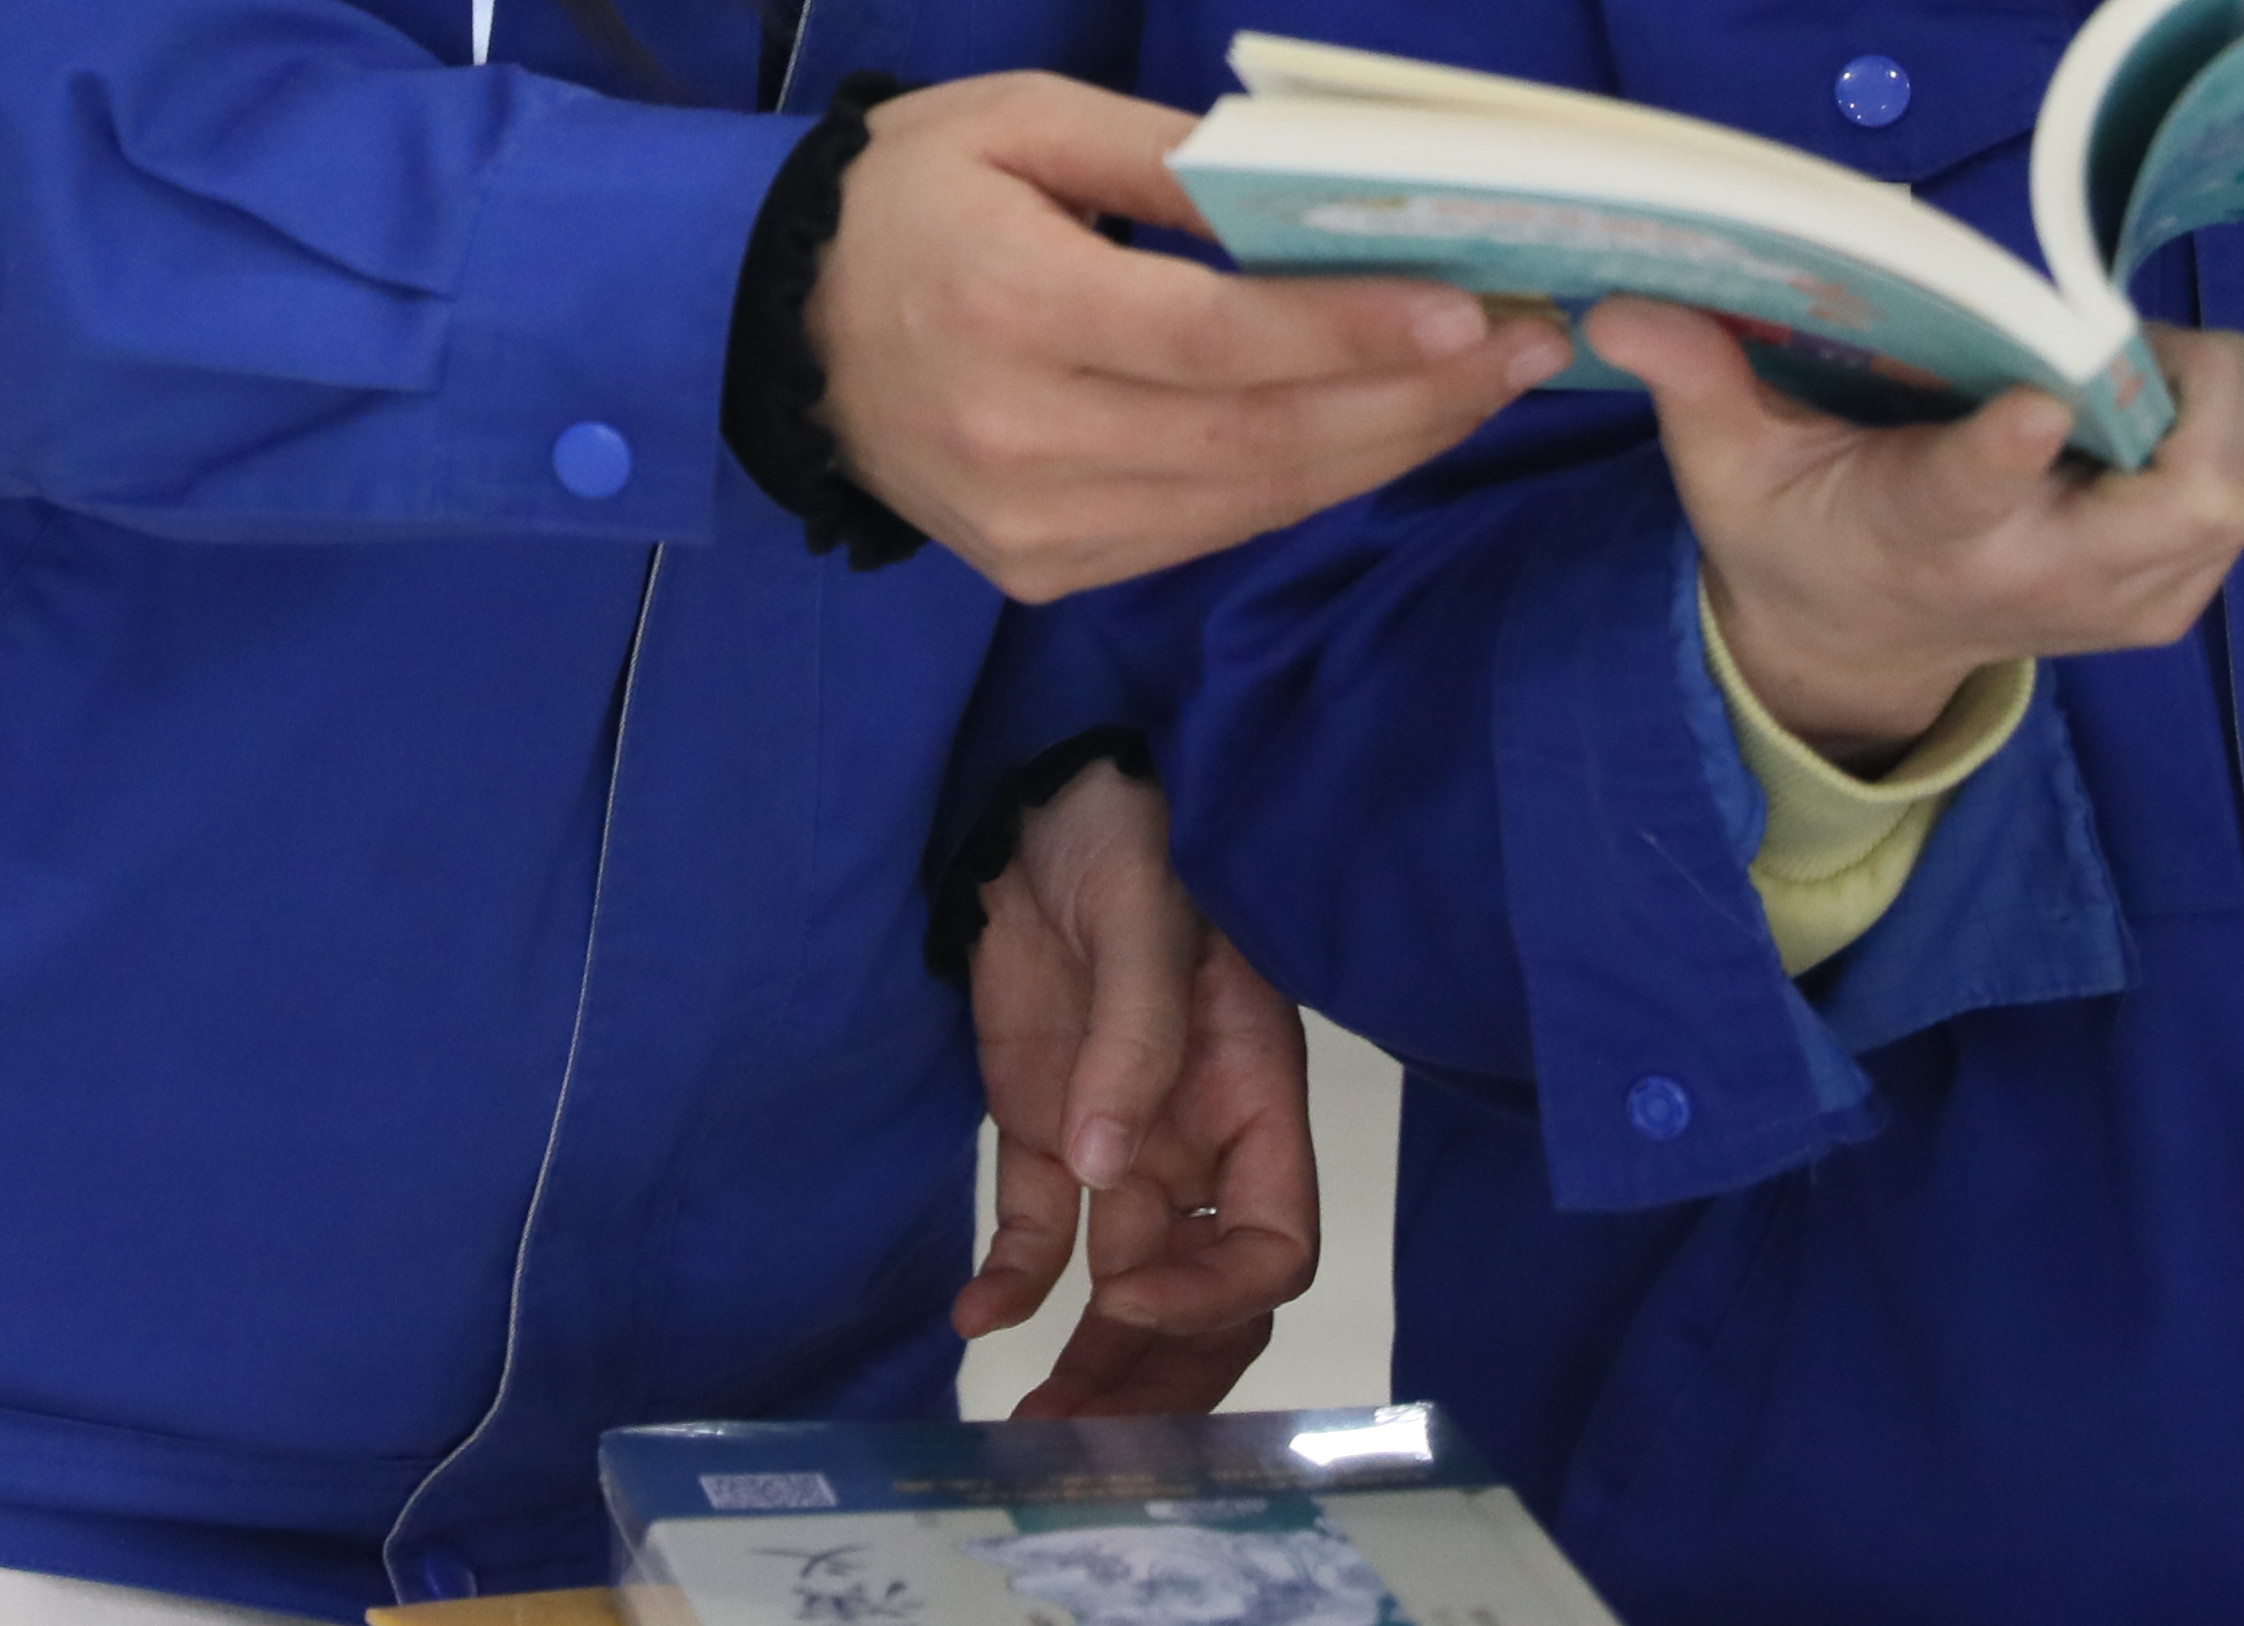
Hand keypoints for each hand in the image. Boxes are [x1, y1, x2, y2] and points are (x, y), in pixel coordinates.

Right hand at [809, 77, 1567, 601]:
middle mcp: (1021, 438)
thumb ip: (1166, 159)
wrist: (776, 329)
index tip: (1467, 303)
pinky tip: (1385, 429)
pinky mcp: (1043, 569)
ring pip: (1248, 501)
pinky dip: (1309, 484)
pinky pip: (1206, 531)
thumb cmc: (906, 195)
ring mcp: (1032, 524)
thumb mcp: (1020, 120)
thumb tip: (1308, 185)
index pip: (1212, 339)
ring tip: (1490, 384)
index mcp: (1009, 306)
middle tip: (1531, 342)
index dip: (1346, 330)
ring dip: (1386, 446)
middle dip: (1413, 396)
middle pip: (1256, 437)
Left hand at [952, 760, 1313, 1414]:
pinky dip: (1011, 1286)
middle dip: (1160, 1373)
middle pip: (1205, 1294)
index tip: (1130, 1294)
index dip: (1214, 1290)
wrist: (1037, 803)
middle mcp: (1199, 1143)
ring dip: (1092, 1362)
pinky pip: (1040, 1237)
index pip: (1272, 1239)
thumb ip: (1134, 1037)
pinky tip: (971, 1320)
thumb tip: (1108, 1165)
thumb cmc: (1124, 840)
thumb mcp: (1146, 919)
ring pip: (1124, 1288)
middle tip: (1092, 1440)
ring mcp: (1121, 1145)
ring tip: (1036, 1427)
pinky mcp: (1044, 1136)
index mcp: (1254, 1097)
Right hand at [1587, 301, 2243, 760]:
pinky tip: (2156, 404)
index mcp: (1927, 535)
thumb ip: (1693, 383)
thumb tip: (1619, 306)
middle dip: (2200, 389)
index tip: (2042, 397)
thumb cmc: (1794, 532)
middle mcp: (2049, 578)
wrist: (1855, 653)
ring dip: (2226, 400)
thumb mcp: (1726, 468)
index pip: (1981, 496)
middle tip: (2126, 333)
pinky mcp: (2174, 597)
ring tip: (2139, 364)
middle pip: (2193, 495)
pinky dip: (2236, 429)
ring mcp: (2128, 598)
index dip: (2017, 449)